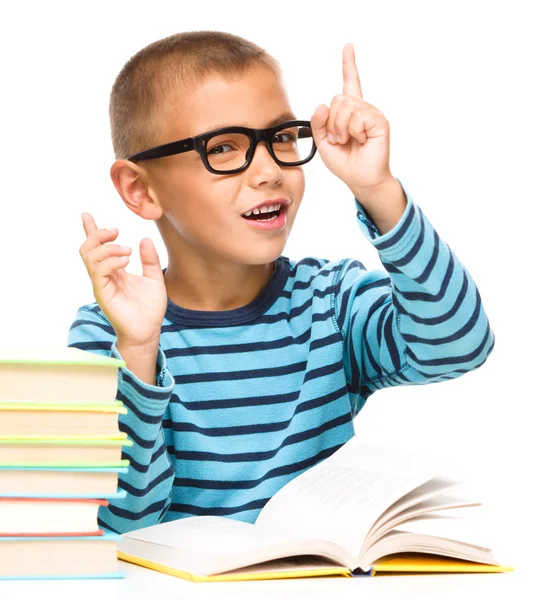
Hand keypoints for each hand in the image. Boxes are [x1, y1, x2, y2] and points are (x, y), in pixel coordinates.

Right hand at [79, 213, 167, 347]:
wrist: (149, 330)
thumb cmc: (150, 308)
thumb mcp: (155, 279)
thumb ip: (150, 260)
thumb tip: (144, 239)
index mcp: (115, 270)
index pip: (98, 247)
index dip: (91, 230)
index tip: (86, 215)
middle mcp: (105, 275)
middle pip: (88, 248)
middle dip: (98, 234)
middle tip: (116, 231)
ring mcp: (101, 284)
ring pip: (90, 257)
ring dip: (108, 247)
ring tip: (126, 251)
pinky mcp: (102, 293)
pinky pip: (99, 271)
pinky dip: (111, 261)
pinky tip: (126, 261)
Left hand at [310, 42, 393, 193]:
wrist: (360, 179)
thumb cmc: (345, 162)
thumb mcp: (323, 142)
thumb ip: (318, 124)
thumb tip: (322, 105)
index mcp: (349, 111)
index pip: (350, 82)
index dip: (348, 64)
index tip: (348, 46)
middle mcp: (362, 109)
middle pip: (338, 99)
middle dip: (331, 122)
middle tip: (338, 139)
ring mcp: (371, 114)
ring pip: (345, 107)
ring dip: (340, 128)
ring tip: (347, 141)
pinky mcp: (379, 122)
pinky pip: (357, 117)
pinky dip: (352, 131)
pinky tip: (360, 140)